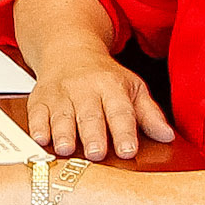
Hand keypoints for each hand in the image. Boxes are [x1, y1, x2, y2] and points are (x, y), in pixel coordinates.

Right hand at [25, 52, 172, 160]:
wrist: (68, 51)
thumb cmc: (103, 76)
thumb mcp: (132, 88)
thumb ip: (149, 114)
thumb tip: (167, 136)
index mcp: (112, 87)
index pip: (120, 111)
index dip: (124, 132)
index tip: (127, 151)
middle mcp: (85, 89)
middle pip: (90, 114)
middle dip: (93, 134)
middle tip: (96, 154)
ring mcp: (61, 94)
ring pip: (62, 115)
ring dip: (63, 132)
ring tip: (66, 149)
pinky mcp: (40, 99)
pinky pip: (36, 113)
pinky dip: (37, 127)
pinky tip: (40, 139)